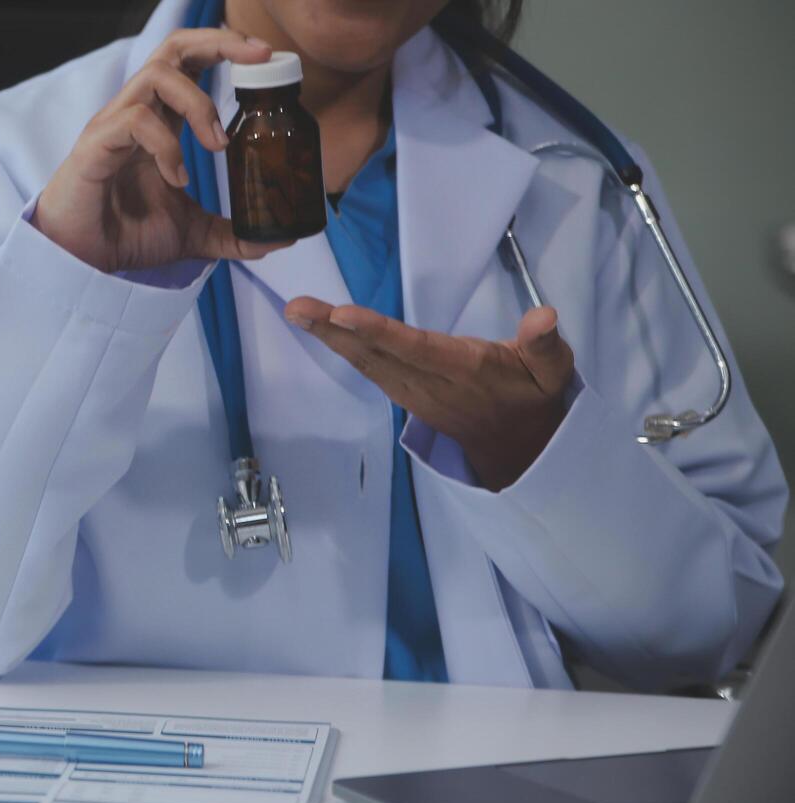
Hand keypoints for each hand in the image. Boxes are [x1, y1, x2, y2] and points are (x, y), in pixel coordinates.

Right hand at [33, 28, 293, 273]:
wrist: (81, 263)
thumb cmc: (126, 235)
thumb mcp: (192, 233)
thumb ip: (233, 233)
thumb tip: (277, 240)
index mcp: (161, 121)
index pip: (192, 63)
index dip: (228, 50)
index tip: (268, 58)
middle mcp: (138, 112)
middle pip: (175, 47)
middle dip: (219, 44)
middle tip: (257, 60)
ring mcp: (115, 124)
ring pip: (158, 75)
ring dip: (198, 104)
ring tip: (217, 146)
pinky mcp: (97, 143)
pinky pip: (136, 120)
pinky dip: (166, 146)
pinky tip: (175, 178)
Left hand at [284, 297, 574, 491]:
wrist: (518, 448)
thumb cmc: (533, 396)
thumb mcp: (553, 371)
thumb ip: (545, 345)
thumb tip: (543, 316)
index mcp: (465, 369)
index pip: (416, 349)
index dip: (378, 332)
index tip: (343, 315)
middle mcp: (429, 382)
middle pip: (376, 354)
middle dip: (334, 330)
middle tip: (297, 307)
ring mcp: (411, 391)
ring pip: (365, 361)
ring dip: (328, 336)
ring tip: (297, 310)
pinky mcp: (403, 393)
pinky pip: (367, 367)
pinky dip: (340, 345)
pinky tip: (318, 326)